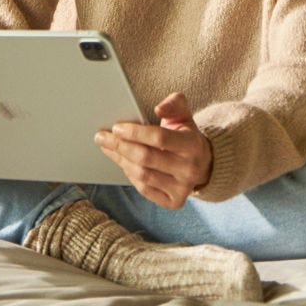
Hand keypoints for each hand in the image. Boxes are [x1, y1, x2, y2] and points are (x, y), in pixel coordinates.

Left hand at [95, 92, 213, 209]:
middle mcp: (189, 169)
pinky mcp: (174, 201)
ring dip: (121, 161)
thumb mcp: (183, 115)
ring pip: (142, 175)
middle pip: (146, 158)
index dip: (134, 132)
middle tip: (102, 137)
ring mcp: (182, 188)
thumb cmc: (186, 136)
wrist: (203, 164)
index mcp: (192, 144)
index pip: (159, 138)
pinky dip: (130, 176)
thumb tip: (158, 108)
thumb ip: (173, 104)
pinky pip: (145, 190)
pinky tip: (123, 163)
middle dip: (120, 146)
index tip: (116, 127)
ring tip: (108, 148)